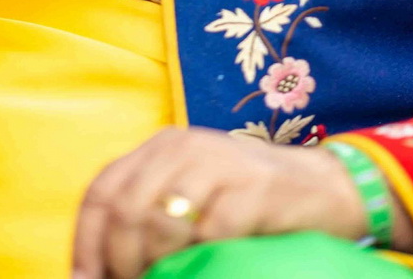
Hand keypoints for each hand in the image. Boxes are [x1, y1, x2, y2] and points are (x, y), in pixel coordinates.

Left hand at [71, 126, 412, 278]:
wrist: (326, 187)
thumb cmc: (249, 201)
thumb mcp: (193, 196)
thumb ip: (153, 217)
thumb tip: (105, 268)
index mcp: (161, 148)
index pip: (103, 189)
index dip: (86, 241)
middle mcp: (183, 147)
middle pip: (125, 207)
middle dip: (119, 261)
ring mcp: (218, 164)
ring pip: (160, 221)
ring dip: (155, 266)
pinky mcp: (253, 190)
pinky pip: (209, 234)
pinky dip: (199, 263)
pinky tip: (206, 271)